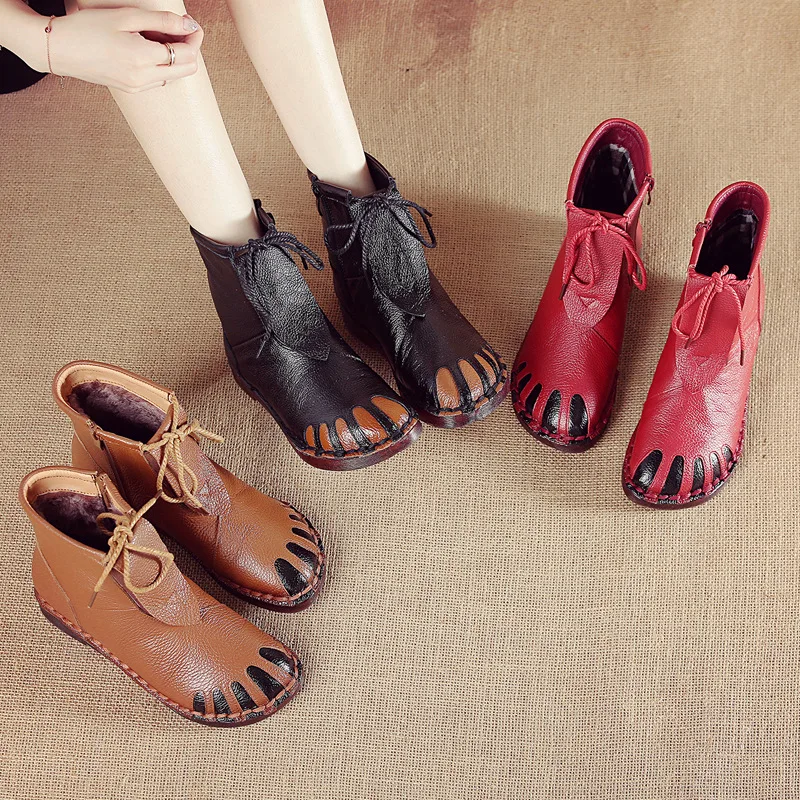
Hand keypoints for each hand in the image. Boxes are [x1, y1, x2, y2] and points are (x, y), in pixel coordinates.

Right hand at [40, 8, 202, 91]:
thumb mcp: (126, 16)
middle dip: (188, 49)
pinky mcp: (132, 90)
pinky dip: (162, 65)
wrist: (59, 49)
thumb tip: (189, 25)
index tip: (190, 24)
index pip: (187, 54)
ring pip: (174, 75)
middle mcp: (144, 78)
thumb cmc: (87, 29)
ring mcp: (138, 87)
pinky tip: (148, 49)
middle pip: (186, 69)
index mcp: (143, 59)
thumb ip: (162, 21)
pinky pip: (159, 79)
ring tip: (157, 36)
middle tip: (177, 29)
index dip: (194, 38)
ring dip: (174, 57)